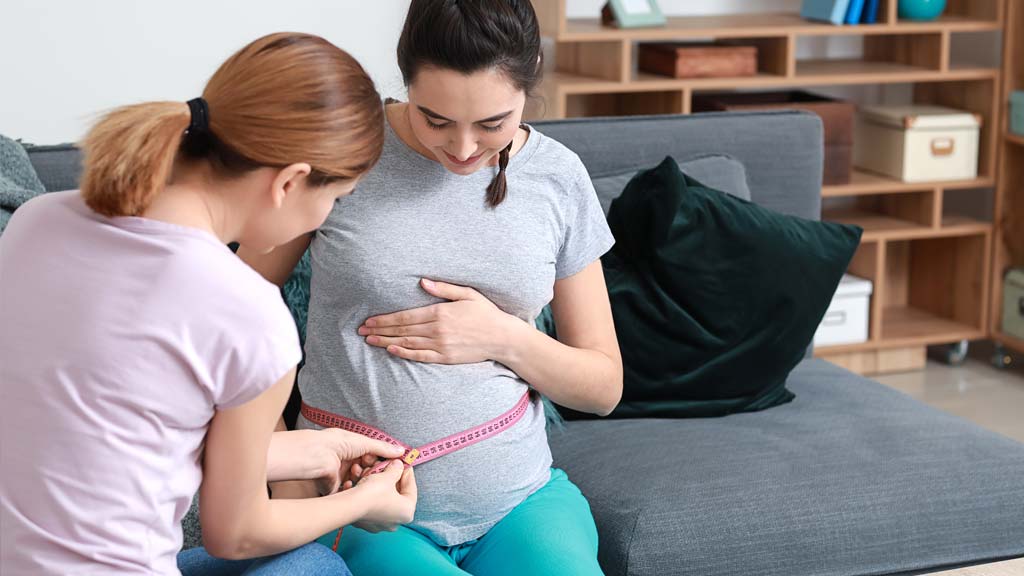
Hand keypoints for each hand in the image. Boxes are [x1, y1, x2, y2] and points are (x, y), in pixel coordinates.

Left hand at [267, 429, 404, 495]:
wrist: (317, 455)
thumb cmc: (338, 443)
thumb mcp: (365, 443)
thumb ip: (383, 449)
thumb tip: (401, 451)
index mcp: (352, 448)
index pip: (371, 457)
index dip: (380, 461)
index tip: (390, 465)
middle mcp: (346, 461)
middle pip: (365, 471)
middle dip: (371, 472)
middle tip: (376, 472)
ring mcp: (339, 474)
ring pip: (357, 482)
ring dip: (361, 480)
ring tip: (361, 475)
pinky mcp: (333, 487)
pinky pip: (346, 492)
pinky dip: (351, 489)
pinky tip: (352, 485)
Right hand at [350, 460, 417, 532]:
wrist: (350, 506)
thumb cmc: (373, 493)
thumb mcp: (388, 475)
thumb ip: (396, 469)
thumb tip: (398, 465)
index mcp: (407, 512)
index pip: (411, 487)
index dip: (407, 472)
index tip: (404, 463)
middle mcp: (396, 521)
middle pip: (397, 493)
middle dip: (392, 478)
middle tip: (389, 466)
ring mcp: (380, 524)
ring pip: (383, 498)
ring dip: (380, 484)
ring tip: (375, 472)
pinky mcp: (367, 523)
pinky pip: (372, 504)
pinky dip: (370, 493)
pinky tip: (365, 482)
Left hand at [358, 279, 518, 363]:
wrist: (502, 338)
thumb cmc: (486, 313)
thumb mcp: (467, 294)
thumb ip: (444, 288)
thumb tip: (422, 282)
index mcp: (440, 312)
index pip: (405, 316)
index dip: (385, 319)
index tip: (370, 320)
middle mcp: (437, 330)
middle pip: (402, 330)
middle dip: (380, 330)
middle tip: (362, 330)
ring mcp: (441, 345)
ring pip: (407, 343)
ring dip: (386, 342)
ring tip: (370, 340)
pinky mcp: (446, 357)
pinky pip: (420, 356)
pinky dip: (404, 353)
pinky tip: (392, 350)